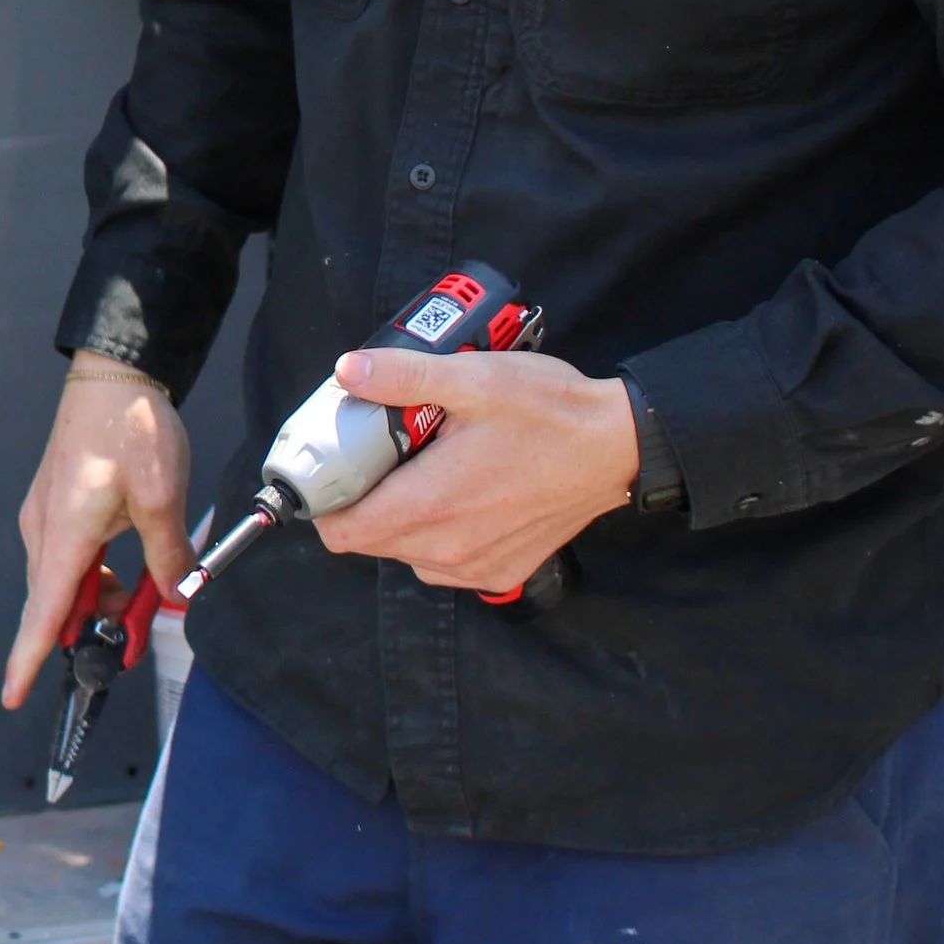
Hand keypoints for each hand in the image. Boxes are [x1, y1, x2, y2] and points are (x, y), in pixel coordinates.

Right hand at [2, 358, 191, 711]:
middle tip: (140, 633)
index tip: (13, 695)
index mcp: (64, 533)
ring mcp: (46, 515)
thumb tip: (174, 594)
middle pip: (57, 603)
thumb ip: (168, 555)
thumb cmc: (130, 425)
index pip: (43, 612)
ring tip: (145, 592)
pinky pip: (70, 556)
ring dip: (100, 598)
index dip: (27, 659)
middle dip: (94, 628)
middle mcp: (44, 529)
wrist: (114, 371)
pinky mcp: (56, 503)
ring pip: (66, 580)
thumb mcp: (162, 496)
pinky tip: (130, 561)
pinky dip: (96, 572)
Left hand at [319, 344, 638, 591]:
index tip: (335, 467)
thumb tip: (348, 371)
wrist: (618, 448)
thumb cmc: (549, 412)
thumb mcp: (474, 378)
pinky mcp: (501, 573)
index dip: (326, 502)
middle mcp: (447, 549)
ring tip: (425, 468)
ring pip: (405, 552)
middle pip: (369, 541)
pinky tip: (458, 495)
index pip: (342, 532)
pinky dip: (436, 535)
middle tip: (384, 453)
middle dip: (364, 500)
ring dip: (401, 517)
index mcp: (431, 504)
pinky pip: (441, 564)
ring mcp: (475, 568)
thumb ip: (404, 376)